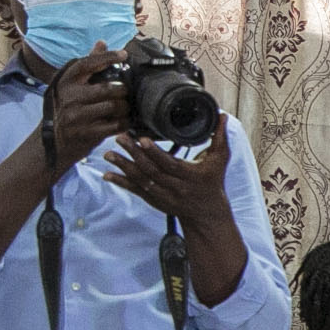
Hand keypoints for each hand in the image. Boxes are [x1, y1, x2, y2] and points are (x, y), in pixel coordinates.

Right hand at [41, 48, 131, 170]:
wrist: (51, 143)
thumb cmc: (65, 109)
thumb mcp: (70, 86)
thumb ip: (87, 65)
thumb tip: (102, 43)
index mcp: (65, 82)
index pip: (87, 64)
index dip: (107, 57)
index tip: (124, 54)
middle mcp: (69, 97)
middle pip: (108, 88)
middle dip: (123, 90)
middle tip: (126, 93)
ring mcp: (77, 116)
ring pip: (114, 106)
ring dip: (125, 107)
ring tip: (125, 107)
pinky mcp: (86, 134)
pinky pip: (115, 125)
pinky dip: (124, 122)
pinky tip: (125, 121)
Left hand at [104, 118, 234, 229]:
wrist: (206, 214)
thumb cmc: (213, 182)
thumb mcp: (219, 161)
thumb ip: (220, 138)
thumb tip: (222, 116)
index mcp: (190, 176)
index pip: (170, 164)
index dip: (155, 153)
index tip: (142, 139)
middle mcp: (175, 188)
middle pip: (151, 171)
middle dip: (134, 154)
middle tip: (120, 138)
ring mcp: (163, 196)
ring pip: (141, 181)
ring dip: (123, 167)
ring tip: (109, 154)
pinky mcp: (154, 200)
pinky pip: (136, 191)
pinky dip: (121, 182)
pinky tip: (108, 174)